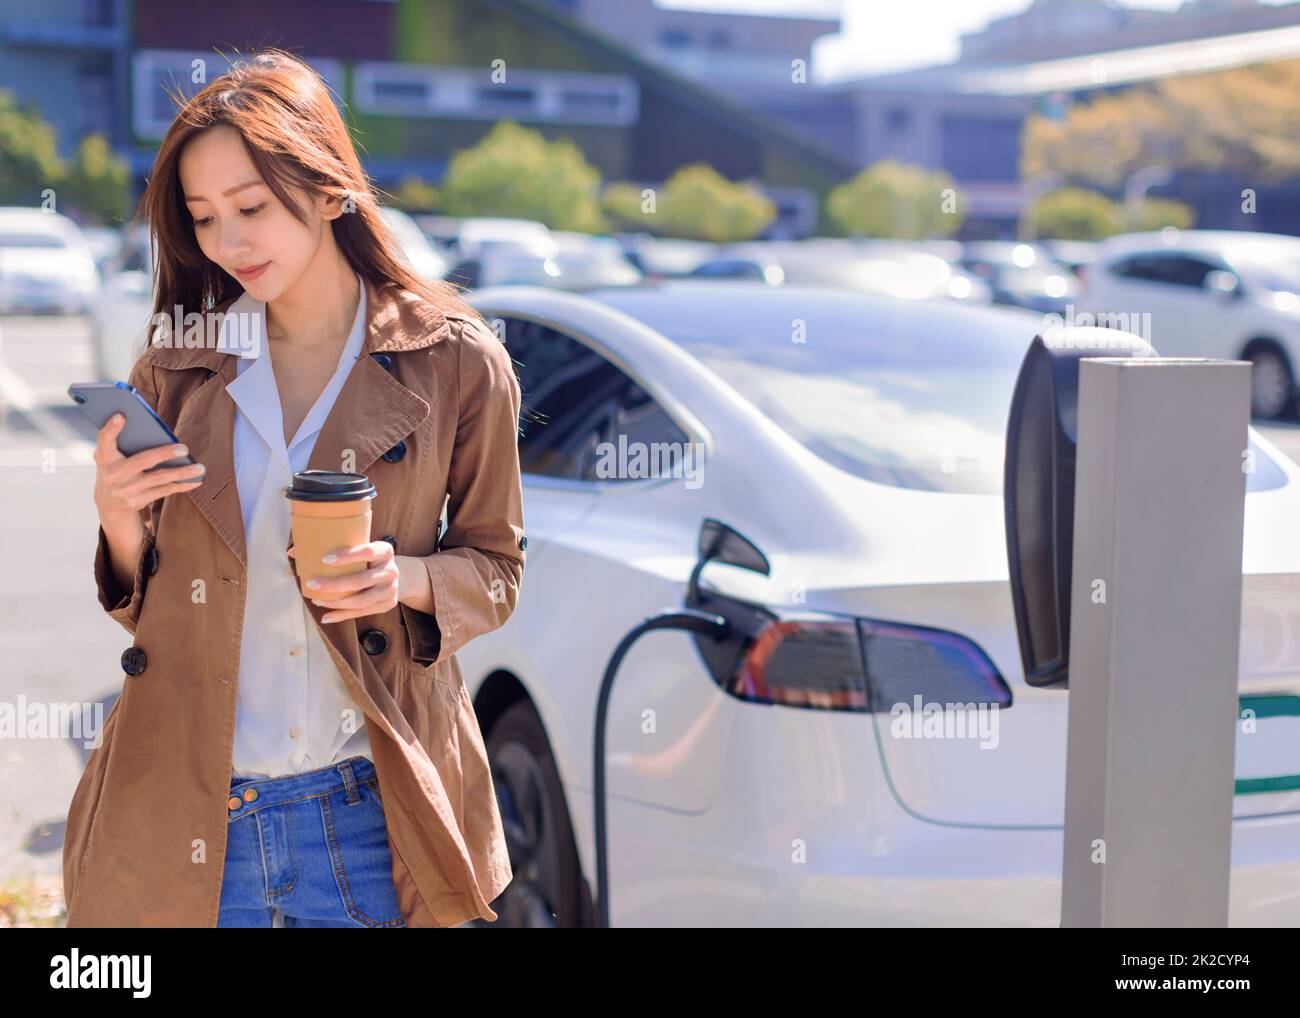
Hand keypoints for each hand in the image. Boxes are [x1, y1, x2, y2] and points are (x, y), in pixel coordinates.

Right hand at [93, 413, 204, 527]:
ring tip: (200, 468)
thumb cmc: (117, 468)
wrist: (108, 502)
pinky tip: (197, 480)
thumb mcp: (113, 455)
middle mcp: (112, 474)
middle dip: (164, 454)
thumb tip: (154, 429)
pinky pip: (164, 490)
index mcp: (104, 457)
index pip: (104, 440)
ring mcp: (125, 490)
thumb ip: (125, 441)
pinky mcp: (137, 501)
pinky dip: (182, 485)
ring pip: (158, 478)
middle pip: (142, 461)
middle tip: (184, 448)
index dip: (111, 428)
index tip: (121, 415)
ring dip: (182, 473)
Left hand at [292, 541, 400, 623]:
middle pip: (361, 580)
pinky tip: (326, 616)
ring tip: (316, 600)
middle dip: (334, 584)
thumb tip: (293, 552)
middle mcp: (391, 571)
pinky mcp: (387, 605)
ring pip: (361, 601)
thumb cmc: (369, 559)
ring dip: (336, 602)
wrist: (396, 574)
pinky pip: (362, 613)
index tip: (324, 559)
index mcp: (385, 551)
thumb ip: (331, 546)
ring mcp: (391, 590)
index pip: (367, 552)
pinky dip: (342, 615)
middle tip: (312, 583)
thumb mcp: (359, 547)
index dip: (347, 556)